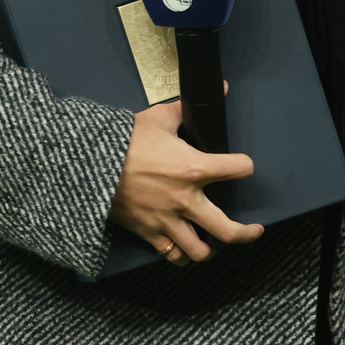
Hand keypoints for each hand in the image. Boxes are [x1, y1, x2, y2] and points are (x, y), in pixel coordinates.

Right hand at [108, 92, 263, 265]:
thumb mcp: (159, 118)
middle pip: (228, 231)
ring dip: (212, 248)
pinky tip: (185, 247)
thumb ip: (188, 108)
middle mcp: (186, 200)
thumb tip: (219, 90)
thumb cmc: (125, 140)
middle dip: (247, 233)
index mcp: (195, 168)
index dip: (245, 165)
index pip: (240, 169)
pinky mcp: (149, 232)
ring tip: (216, 243)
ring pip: (200, 252)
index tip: (243, 166)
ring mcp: (167, 221)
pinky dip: (180, 254)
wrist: (90, 164)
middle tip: (255, 230)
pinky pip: (171, 254)